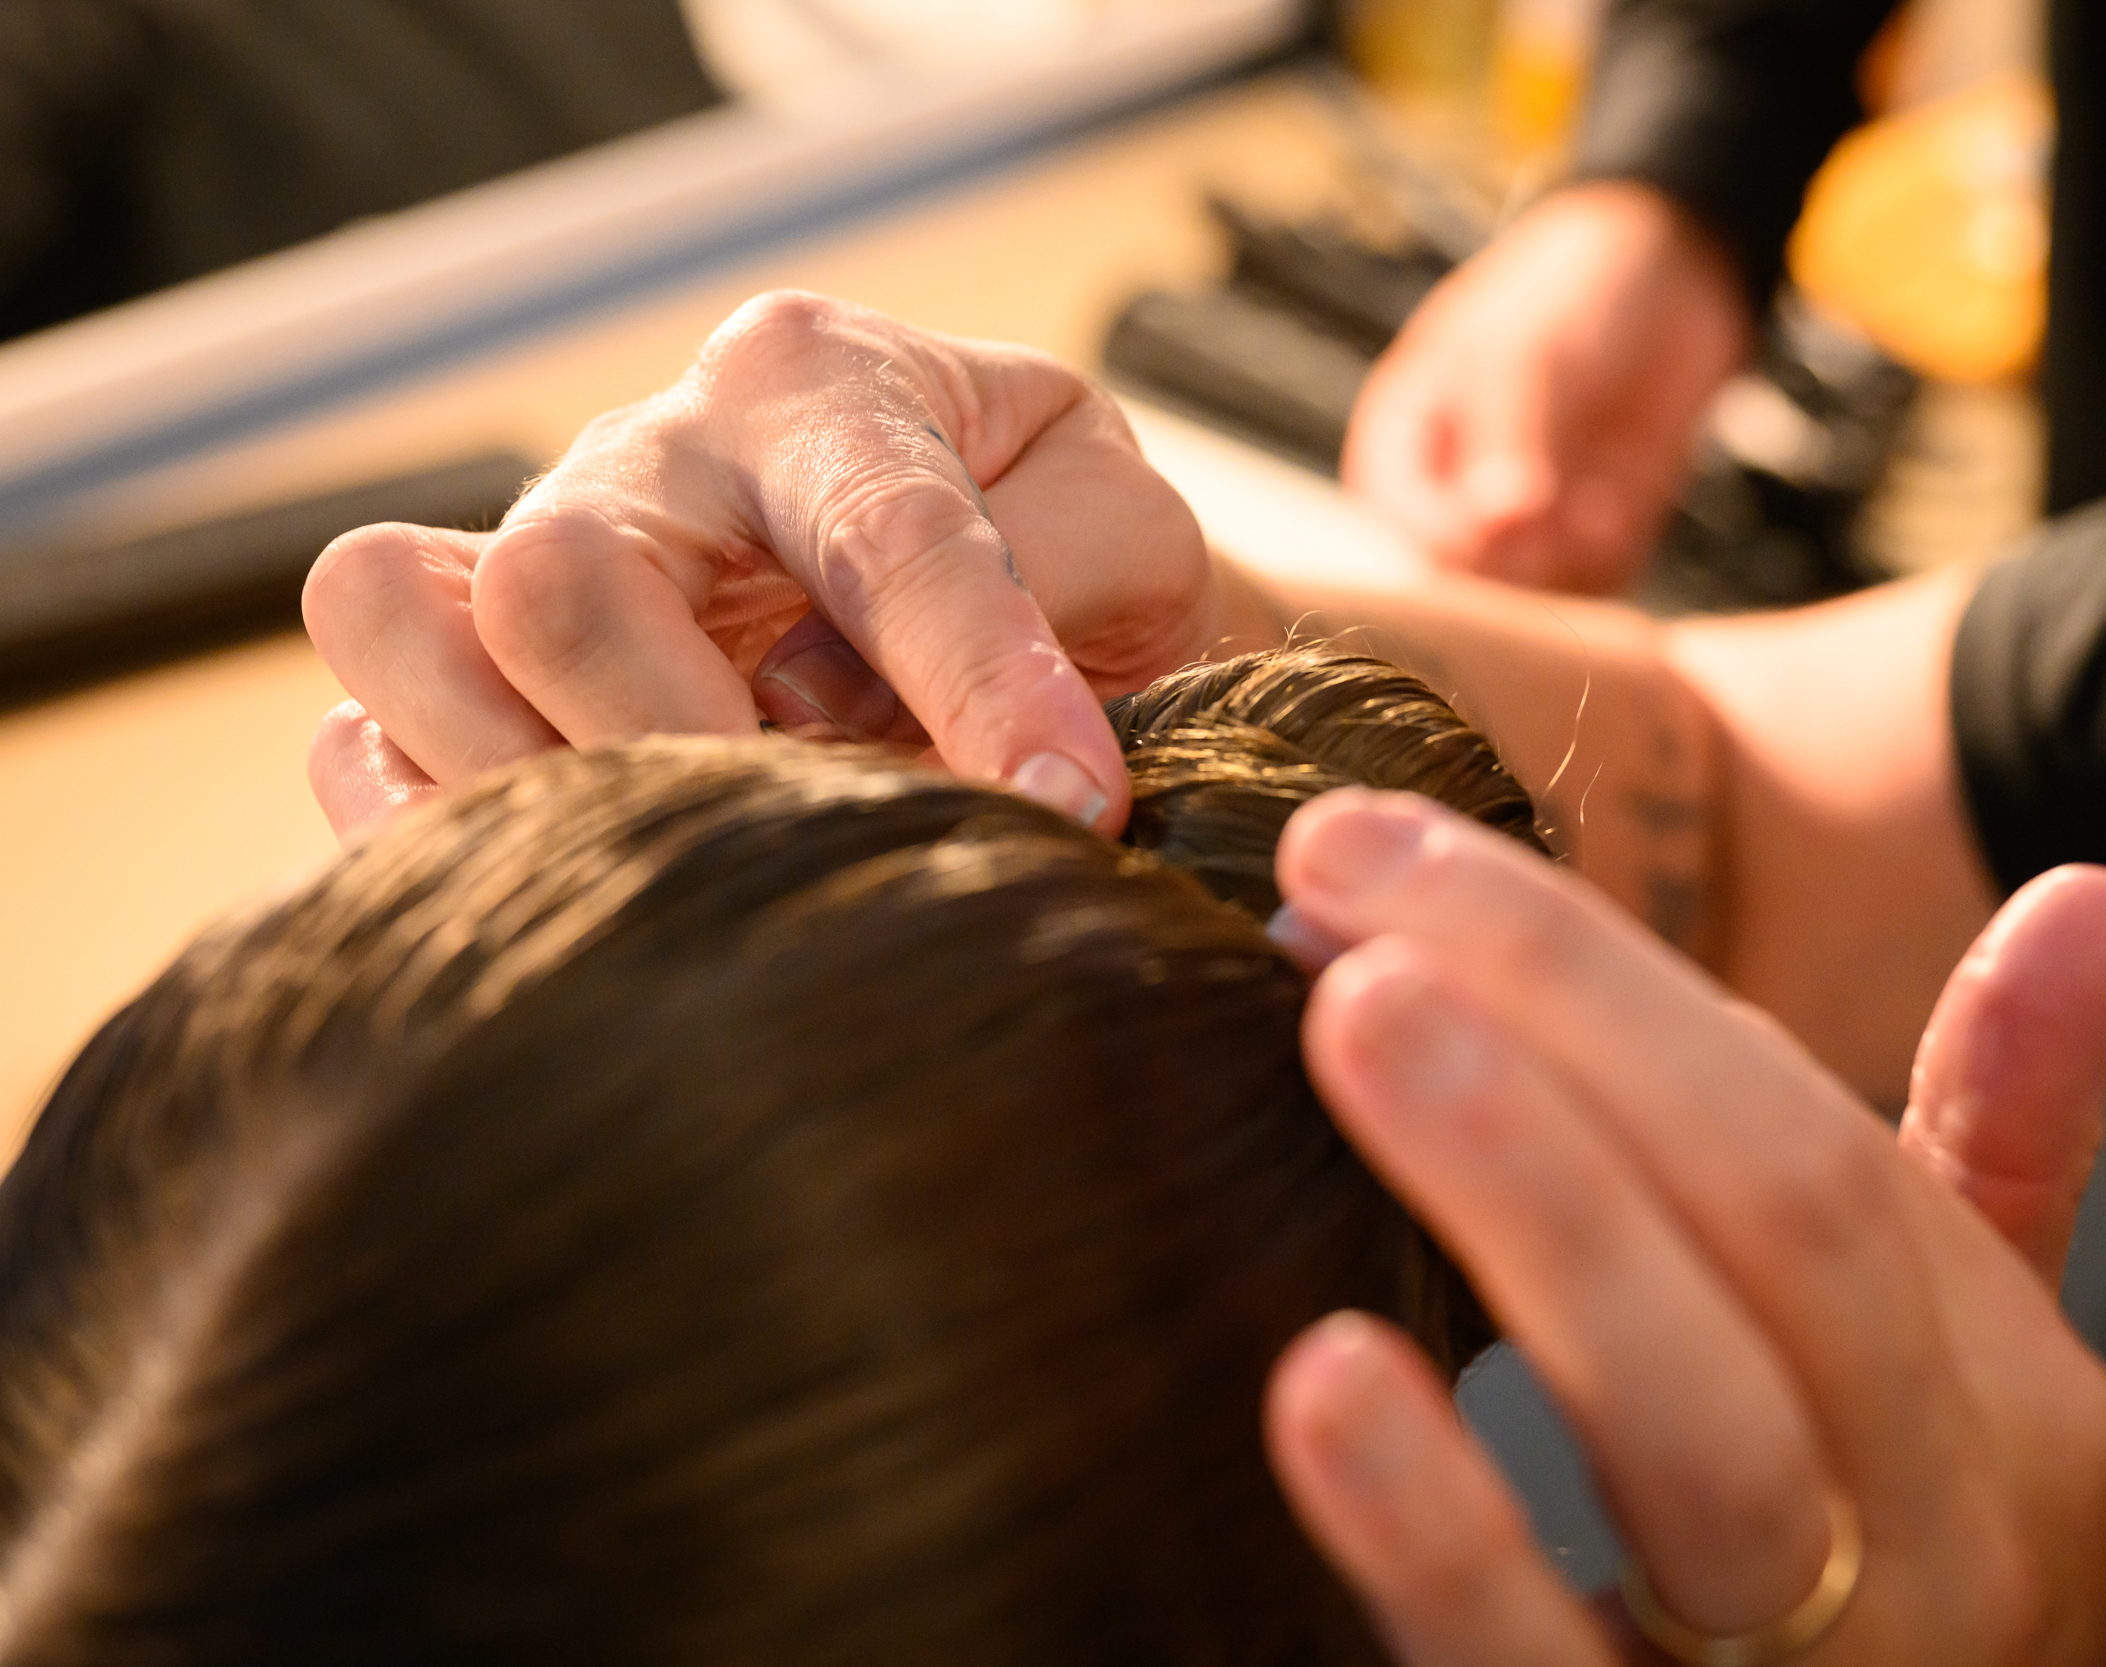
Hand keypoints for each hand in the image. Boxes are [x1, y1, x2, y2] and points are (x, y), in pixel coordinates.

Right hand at [303, 292, 1234, 839]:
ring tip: (680, 875)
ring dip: (532, 789)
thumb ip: (1061, 598)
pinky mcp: (453, 673)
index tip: (1066, 807)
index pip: (882, 533)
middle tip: (803, 845)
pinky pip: (353, 739)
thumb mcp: (1129, 544)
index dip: (978, 678)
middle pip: (562, 576)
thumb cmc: (1062, 562)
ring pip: (396, 626)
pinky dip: (433, 837)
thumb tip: (941, 751)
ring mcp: (523, 554)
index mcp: (820, 385)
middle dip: (686, 746)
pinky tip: (575, 898)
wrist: (994, 575)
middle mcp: (648, 457)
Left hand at [1262, 790, 2105, 1665]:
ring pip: (1704, 1439)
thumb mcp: (1958, 1378)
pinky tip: (1322, 1380)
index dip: (1593, 981)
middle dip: (1563, 1027)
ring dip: (1540, 1209)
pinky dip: (1448, 1532)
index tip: (1375, 852)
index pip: (1812, 1145)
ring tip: (1356, 1025)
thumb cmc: (1881, 1580)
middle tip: (1335, 873)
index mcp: (2014, 1415)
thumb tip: (2099, 895)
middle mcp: (1954, 1547)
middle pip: (1782, 1235)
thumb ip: (2005, 1147)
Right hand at [1341, 183, 1749, 595]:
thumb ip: (1508, 441)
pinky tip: (1618, 500)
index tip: (1512, 516)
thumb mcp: (1526, 355)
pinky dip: (1610, 552)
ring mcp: (1521, 525)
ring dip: (1570, 558)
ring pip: (1531, 594)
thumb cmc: (1569, 294)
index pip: (1403, 522)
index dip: (1452, 535)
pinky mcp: (1585, 540)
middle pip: (1464, 578)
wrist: (1672, 271)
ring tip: (1599, 499)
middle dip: (1518, 560)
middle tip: (1565, 513)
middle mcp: (1452, 496)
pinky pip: (1592, 584)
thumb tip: (1499, 523)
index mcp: (1403, 445)